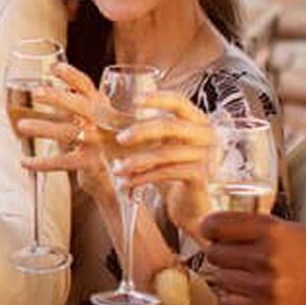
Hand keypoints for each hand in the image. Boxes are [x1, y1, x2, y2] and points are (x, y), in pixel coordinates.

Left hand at [17, 63, 115, 208]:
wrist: (127, 178)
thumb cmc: (108, 146)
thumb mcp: (97, 123)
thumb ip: (79, 110)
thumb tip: (49, 94)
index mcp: (103, 108)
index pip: (87, 87)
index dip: (71, 75)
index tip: (53, 67)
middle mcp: (104, 123)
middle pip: (80, 105)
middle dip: (58, 97)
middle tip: (37, 93)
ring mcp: (99, 143)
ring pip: (68, 132)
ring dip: (43, 128)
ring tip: (21, 126)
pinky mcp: (92, 163)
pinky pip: (62, 161)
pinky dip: (41, 162)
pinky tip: (25, 162)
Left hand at [110, 92, 216, 235]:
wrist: (191, 205)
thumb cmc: (173, 171)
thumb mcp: (159, 147)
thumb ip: (139, 134)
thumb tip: (98, 122)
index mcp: (197, 121)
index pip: (179, 102)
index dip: (158, 99)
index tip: (135, 101)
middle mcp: (206, 135)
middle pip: (171, 126)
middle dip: (141, 131)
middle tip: (120, 140)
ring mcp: (206, 156)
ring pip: (166, 153)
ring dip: (137, 161)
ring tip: (118, 169)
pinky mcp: (201, 176)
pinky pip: (168, 172)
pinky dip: (144, 177)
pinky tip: (128, 182)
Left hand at [200, 211, 305, 304]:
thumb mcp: (288, 229)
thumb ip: (253, 227)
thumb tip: (210, 227)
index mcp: (270, 231)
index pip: (217, 225)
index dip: (209, 228)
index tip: (210, 232)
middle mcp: (266, 256)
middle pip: (215, 253)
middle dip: (221, 254)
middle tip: (237, 258)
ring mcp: (267, 285)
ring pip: (221, 279)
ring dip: (229, 278)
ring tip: (251, 277)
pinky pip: (229, 303)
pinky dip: (233, 300)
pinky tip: (248, 294)